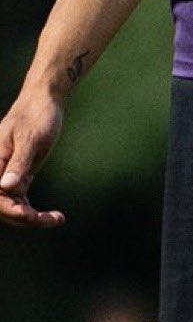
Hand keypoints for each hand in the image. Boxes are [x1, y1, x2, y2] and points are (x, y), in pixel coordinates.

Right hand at [0, 90, 67, 227]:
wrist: (43, 102)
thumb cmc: (36, 116)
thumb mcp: (31, 139)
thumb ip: (19, 163)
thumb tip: (6, 187)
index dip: (9, 210)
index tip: (31, 215)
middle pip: (1, 205)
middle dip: (23, 218)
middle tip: (53, 219)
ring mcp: (4, 175)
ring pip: (10, 206)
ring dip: (30, 218)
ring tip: (57, 219)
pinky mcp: (17, 176)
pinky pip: (18, 200)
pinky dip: (32, 211)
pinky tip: (53, 216)